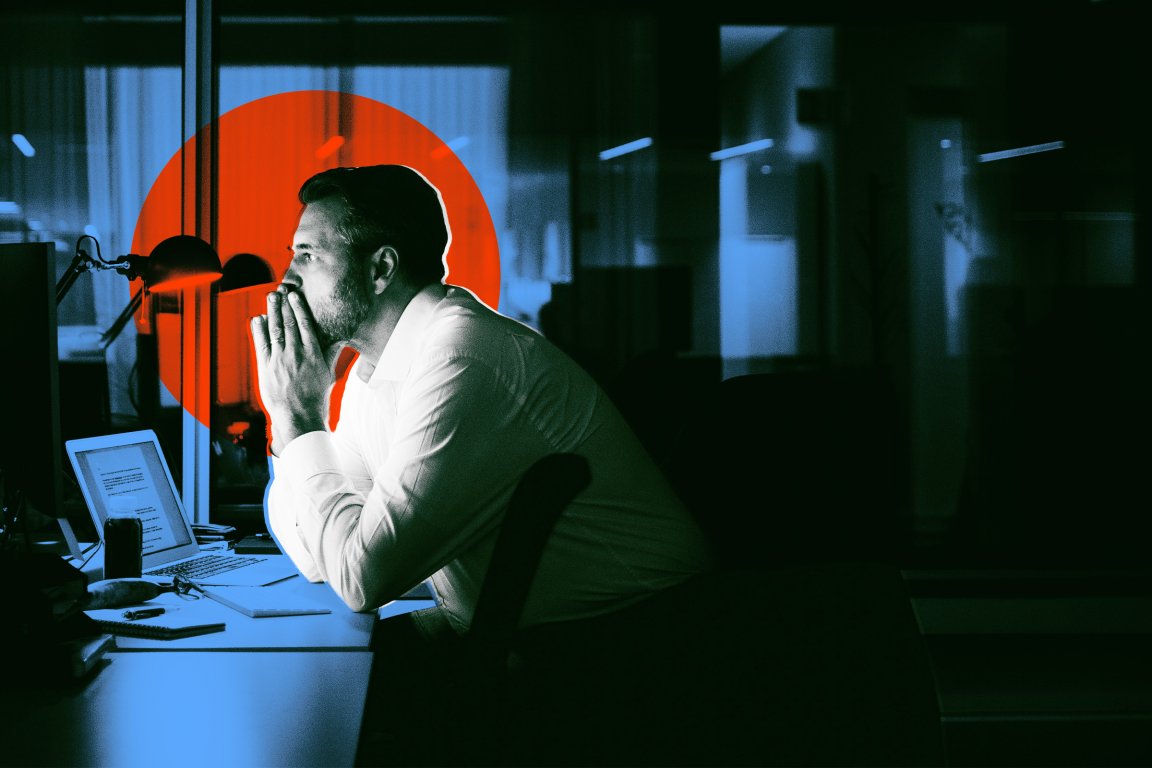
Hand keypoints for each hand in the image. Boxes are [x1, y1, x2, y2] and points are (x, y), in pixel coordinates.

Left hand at [250, 288, 344, 454]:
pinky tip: (259, 318)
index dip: (299, 308)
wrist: (298, 416)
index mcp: (313, 354)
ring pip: (275, 329)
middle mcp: (296, 354)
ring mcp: (280, 360)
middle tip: (280, 290)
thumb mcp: (328, 374)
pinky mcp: (266, 367)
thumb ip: (332, 354)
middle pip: (289, 323)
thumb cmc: (315, 397)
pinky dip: (260, 329)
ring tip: (271, 297)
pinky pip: (261, 343)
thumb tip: (342, 338)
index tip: (295, 296)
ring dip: (272, 311)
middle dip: (284, 305)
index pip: (305, 325)